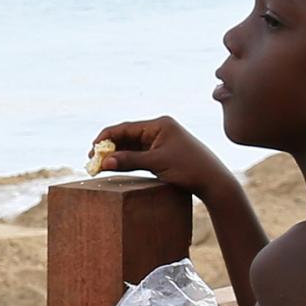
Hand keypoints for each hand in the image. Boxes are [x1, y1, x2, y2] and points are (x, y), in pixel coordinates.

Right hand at [92, 117, 230, 199]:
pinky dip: (126, 160)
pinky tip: (115, 167)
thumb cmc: (189, 168)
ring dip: (116, 155)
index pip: (125, 128)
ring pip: (131, 146)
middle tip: (92, 160)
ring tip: (100, 165)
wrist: (213, 181)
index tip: (92, 150)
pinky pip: (139, 154)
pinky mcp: (162, 153)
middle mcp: (159, 129)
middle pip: (126, 136)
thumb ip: (129, 161)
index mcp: (159, 124)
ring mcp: (161, 141)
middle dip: (109, 147)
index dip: (106, 138)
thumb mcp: (157, 163)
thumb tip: (104, 162)